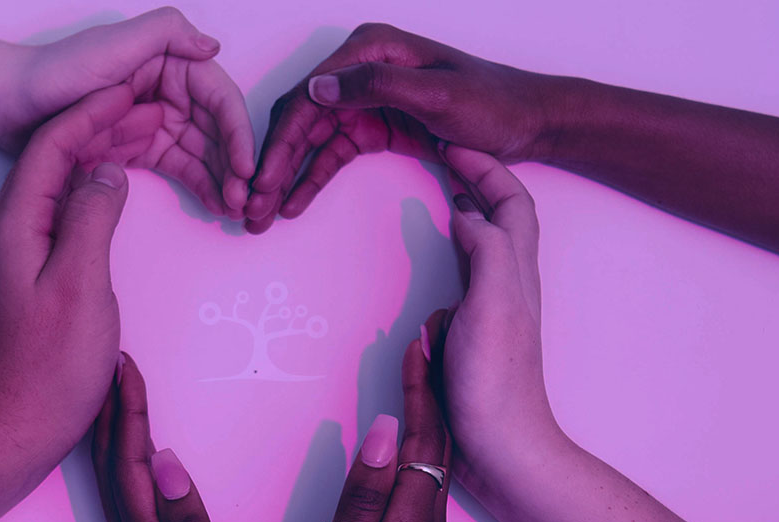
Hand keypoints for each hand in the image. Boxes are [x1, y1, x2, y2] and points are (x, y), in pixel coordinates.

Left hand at [0, 7, 254, 217]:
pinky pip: (178, 167)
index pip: (217, 97)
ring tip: (233, 209)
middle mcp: (165, 88)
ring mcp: (150, 120)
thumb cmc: (55, 73)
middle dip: (234, 163)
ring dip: (222, 178)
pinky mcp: (136, 147)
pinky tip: (214, 204)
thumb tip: (212, 45)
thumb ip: (166, 34)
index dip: (237, 132)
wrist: (6, 105)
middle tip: (243, 199)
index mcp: (166, 60)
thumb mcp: (113, 45)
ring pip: (201, 151)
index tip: (245, 167)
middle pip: (215, 128)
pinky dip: (198, 184)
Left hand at [0, 86, 138, 461]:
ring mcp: (20, 251)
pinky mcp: (34, 272)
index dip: (92, 111)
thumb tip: (107, 171)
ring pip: (60, 182)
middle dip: (100, 125)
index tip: (131, 90)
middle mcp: (11, 229)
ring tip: (143, 138)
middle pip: (54, 156)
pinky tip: (118, 191)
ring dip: (99, 155)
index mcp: (17, 224)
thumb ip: (92, 219)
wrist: (13, 426)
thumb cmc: (48, 367)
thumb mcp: (81, 286)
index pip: (53, 144)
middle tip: (150, 110)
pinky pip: (65, 211)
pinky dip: (95, 190)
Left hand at [92, 354, 278, 521]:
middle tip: (117, 366)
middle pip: (114, 474)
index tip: (125, 368)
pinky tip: (136, 467)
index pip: (130, 472)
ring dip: (116, 440)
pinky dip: (126, 473)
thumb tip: (165, 465)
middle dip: (114, 416)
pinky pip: (128, 509)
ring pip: (117, 490)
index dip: (127, 417)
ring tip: (118, 399)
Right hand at [245, 23, 555, 232]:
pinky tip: (291, 204)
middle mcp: (360, 70)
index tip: (260, 179)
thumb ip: (376, 85)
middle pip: (300, 119)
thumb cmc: (492, 103)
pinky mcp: (375, 126)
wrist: (527, 122)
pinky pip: (332, 153)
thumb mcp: (437, 94)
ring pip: (309, 140)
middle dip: (272, 164)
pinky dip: (310, 179)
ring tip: (262, 213)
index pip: (307, 97)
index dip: (279, 142)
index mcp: (371, 50)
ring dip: (284, 177)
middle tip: (250, 206)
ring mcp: (365, 99)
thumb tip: (317, 88)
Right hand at [274, 322, 449, 521]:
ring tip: (421, 372)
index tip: (420, 341)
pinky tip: (405, 441)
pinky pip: (423, 487)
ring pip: (433, 466)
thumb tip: (384, 433)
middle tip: (428, 339)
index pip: (424, 444)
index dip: (423, 388)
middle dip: (433, 389)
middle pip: (438, 447)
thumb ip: (361, 503)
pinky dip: (418, 447)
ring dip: (428, 414)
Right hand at [439, 145, 559, 485]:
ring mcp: (492, 309)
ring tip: (441, 192)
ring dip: (468, 212)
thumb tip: (468, 211)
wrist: (502, 447)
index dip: (488, 167)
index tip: (454, 144)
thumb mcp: (493, 305)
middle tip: (445, 157)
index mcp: (516, 272)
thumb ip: (486, 251)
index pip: (512, 202)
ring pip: (485, 244)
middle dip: (479, 179)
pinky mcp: (474, 334)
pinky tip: (434, 260)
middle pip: (503, 216)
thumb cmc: (497, 382)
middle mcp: (509, 284)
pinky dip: (451, 253)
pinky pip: (464, 277)